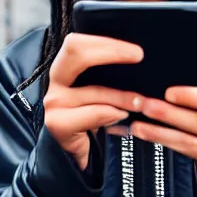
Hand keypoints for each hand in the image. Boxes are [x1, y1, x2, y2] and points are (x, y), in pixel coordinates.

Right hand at [44, 33, 143, 170]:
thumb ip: (112, 73)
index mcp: (67, 65)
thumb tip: (140, 59)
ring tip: (141, 102)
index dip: (105, 42)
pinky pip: (93, 113)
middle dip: (111, 51)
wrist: (81, 154)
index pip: (77, 43)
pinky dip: (111, 114)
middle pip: (75, 52)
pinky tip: (122, 117)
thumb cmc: (97, 116)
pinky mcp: (58, 123)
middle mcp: (57, 78)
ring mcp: (55, 100)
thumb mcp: (104, 89)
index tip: (135, 51)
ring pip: (94, 89)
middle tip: (138, 56)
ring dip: (123, 96)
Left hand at [110, 87, 196, 181]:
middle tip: (145, 105)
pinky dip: (165, 143)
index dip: (191, 96)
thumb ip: (193, 100)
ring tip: (138, 126)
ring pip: (191, 140)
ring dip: (161, 132)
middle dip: (170, 113)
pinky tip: (148, 136)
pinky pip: (188, 153)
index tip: (168, 92)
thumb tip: (158, 88)